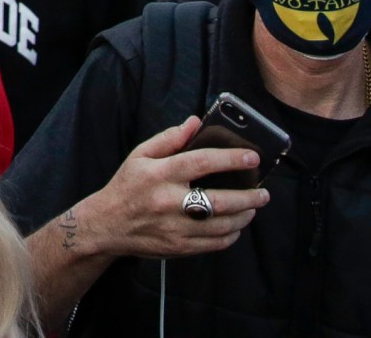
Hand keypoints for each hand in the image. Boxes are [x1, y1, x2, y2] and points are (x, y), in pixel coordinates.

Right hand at [73, 119, 271, 260]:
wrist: (107, 225)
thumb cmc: (127, 187)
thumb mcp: (140, 156)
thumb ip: (169, 138)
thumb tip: (195, 122)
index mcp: (159, 175)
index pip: (202, 162)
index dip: (231, 159)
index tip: (253, 157)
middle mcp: (169, 202)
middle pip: (219, 200)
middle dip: (249, 196)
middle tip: (263, 192)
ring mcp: (175, 228)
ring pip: (222, 226)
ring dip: (244, 216)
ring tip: (253, 207)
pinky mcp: (179, 247)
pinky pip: (215, 244)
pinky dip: (231, 234)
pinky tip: (235, 225)